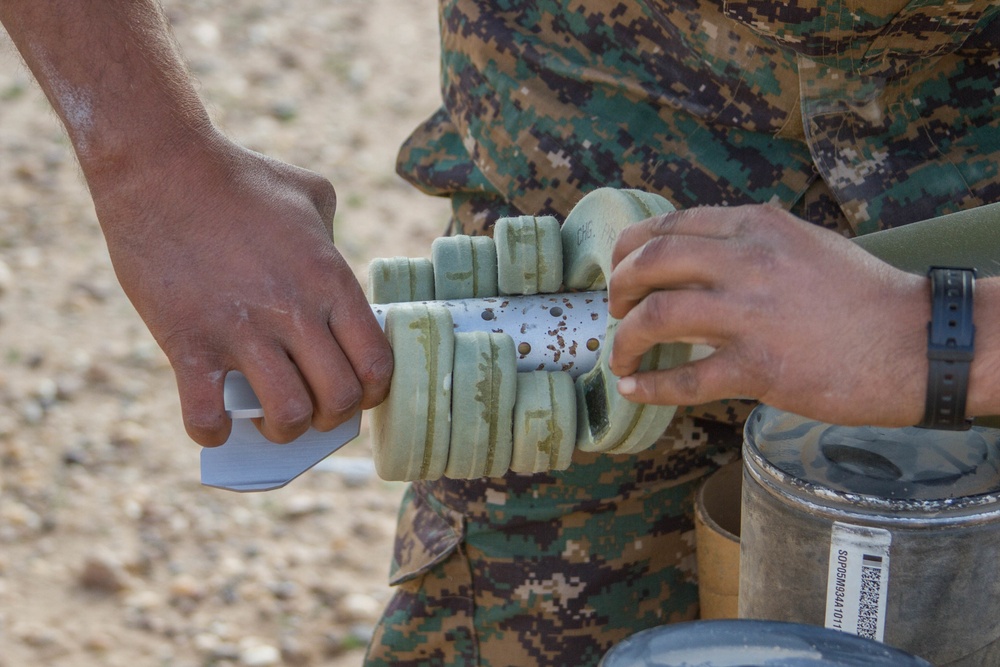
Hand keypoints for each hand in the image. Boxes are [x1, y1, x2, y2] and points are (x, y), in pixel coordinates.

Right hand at [93, 135, 392, 445]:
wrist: (161, 166)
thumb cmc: (239, 177)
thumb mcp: (310, 194)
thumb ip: (334, 238)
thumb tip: (334, 272)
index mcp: (330, 279)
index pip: (376, 363)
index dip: (373, 392)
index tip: (356, 394)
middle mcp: (295, 310)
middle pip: (338, 399)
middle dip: (332, 419)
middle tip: (314, 411)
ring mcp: (242, 329)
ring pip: (287, 415)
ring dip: (283, 431)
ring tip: (270, 421)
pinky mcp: (187, 341)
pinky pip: (207, 415)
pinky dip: (213, 432)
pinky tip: (216, 424)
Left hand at [607, 204, 929, 426]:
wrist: (916, 342)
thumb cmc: (862, 295)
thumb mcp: (803, 242)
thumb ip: (748, 242)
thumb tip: (695, 251)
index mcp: (757, 227)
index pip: (668, 226)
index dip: (629, 250)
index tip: (620, 270)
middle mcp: (748, 263)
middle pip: (649, 263)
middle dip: (617, 287)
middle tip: (613, 308)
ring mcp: (750, 315)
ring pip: (655, 318)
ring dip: (623, 339)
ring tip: (619, 354)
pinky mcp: (759, 367)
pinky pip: (683, 379)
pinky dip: (648, 386)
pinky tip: (634, 388)